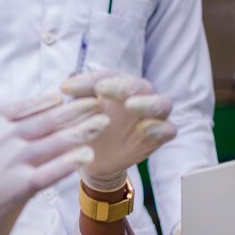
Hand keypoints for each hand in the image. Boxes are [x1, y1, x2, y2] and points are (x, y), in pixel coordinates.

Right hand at [0, 92, 110, 234]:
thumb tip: (22, 131)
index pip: (4, 115)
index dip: (34, 103)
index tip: (60, 95)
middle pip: (26, 127)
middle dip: (62, 112)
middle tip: (91, 102)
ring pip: (37, 147)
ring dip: (72, 133)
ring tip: (98, 124)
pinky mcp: (3, 200)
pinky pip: (39, 176)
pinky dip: (64, 163)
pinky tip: (84, 155)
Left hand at [61, 72, 176, 190]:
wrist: (94, 158)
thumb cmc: (85, 127)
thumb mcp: (74, 114)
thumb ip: (74, 100)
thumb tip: (67, 82)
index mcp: (117, 85)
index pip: (107, 77)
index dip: (89, 80)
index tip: (66, 88)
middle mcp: (139, 95)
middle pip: (138, 85)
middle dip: (121, 86)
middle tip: (102, 89)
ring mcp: (153, 114)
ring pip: (160, 103)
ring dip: (146, 103)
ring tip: (130, 105)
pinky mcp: (162, 134)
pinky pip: (168, 129)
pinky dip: (159, 128)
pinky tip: (143, 129)